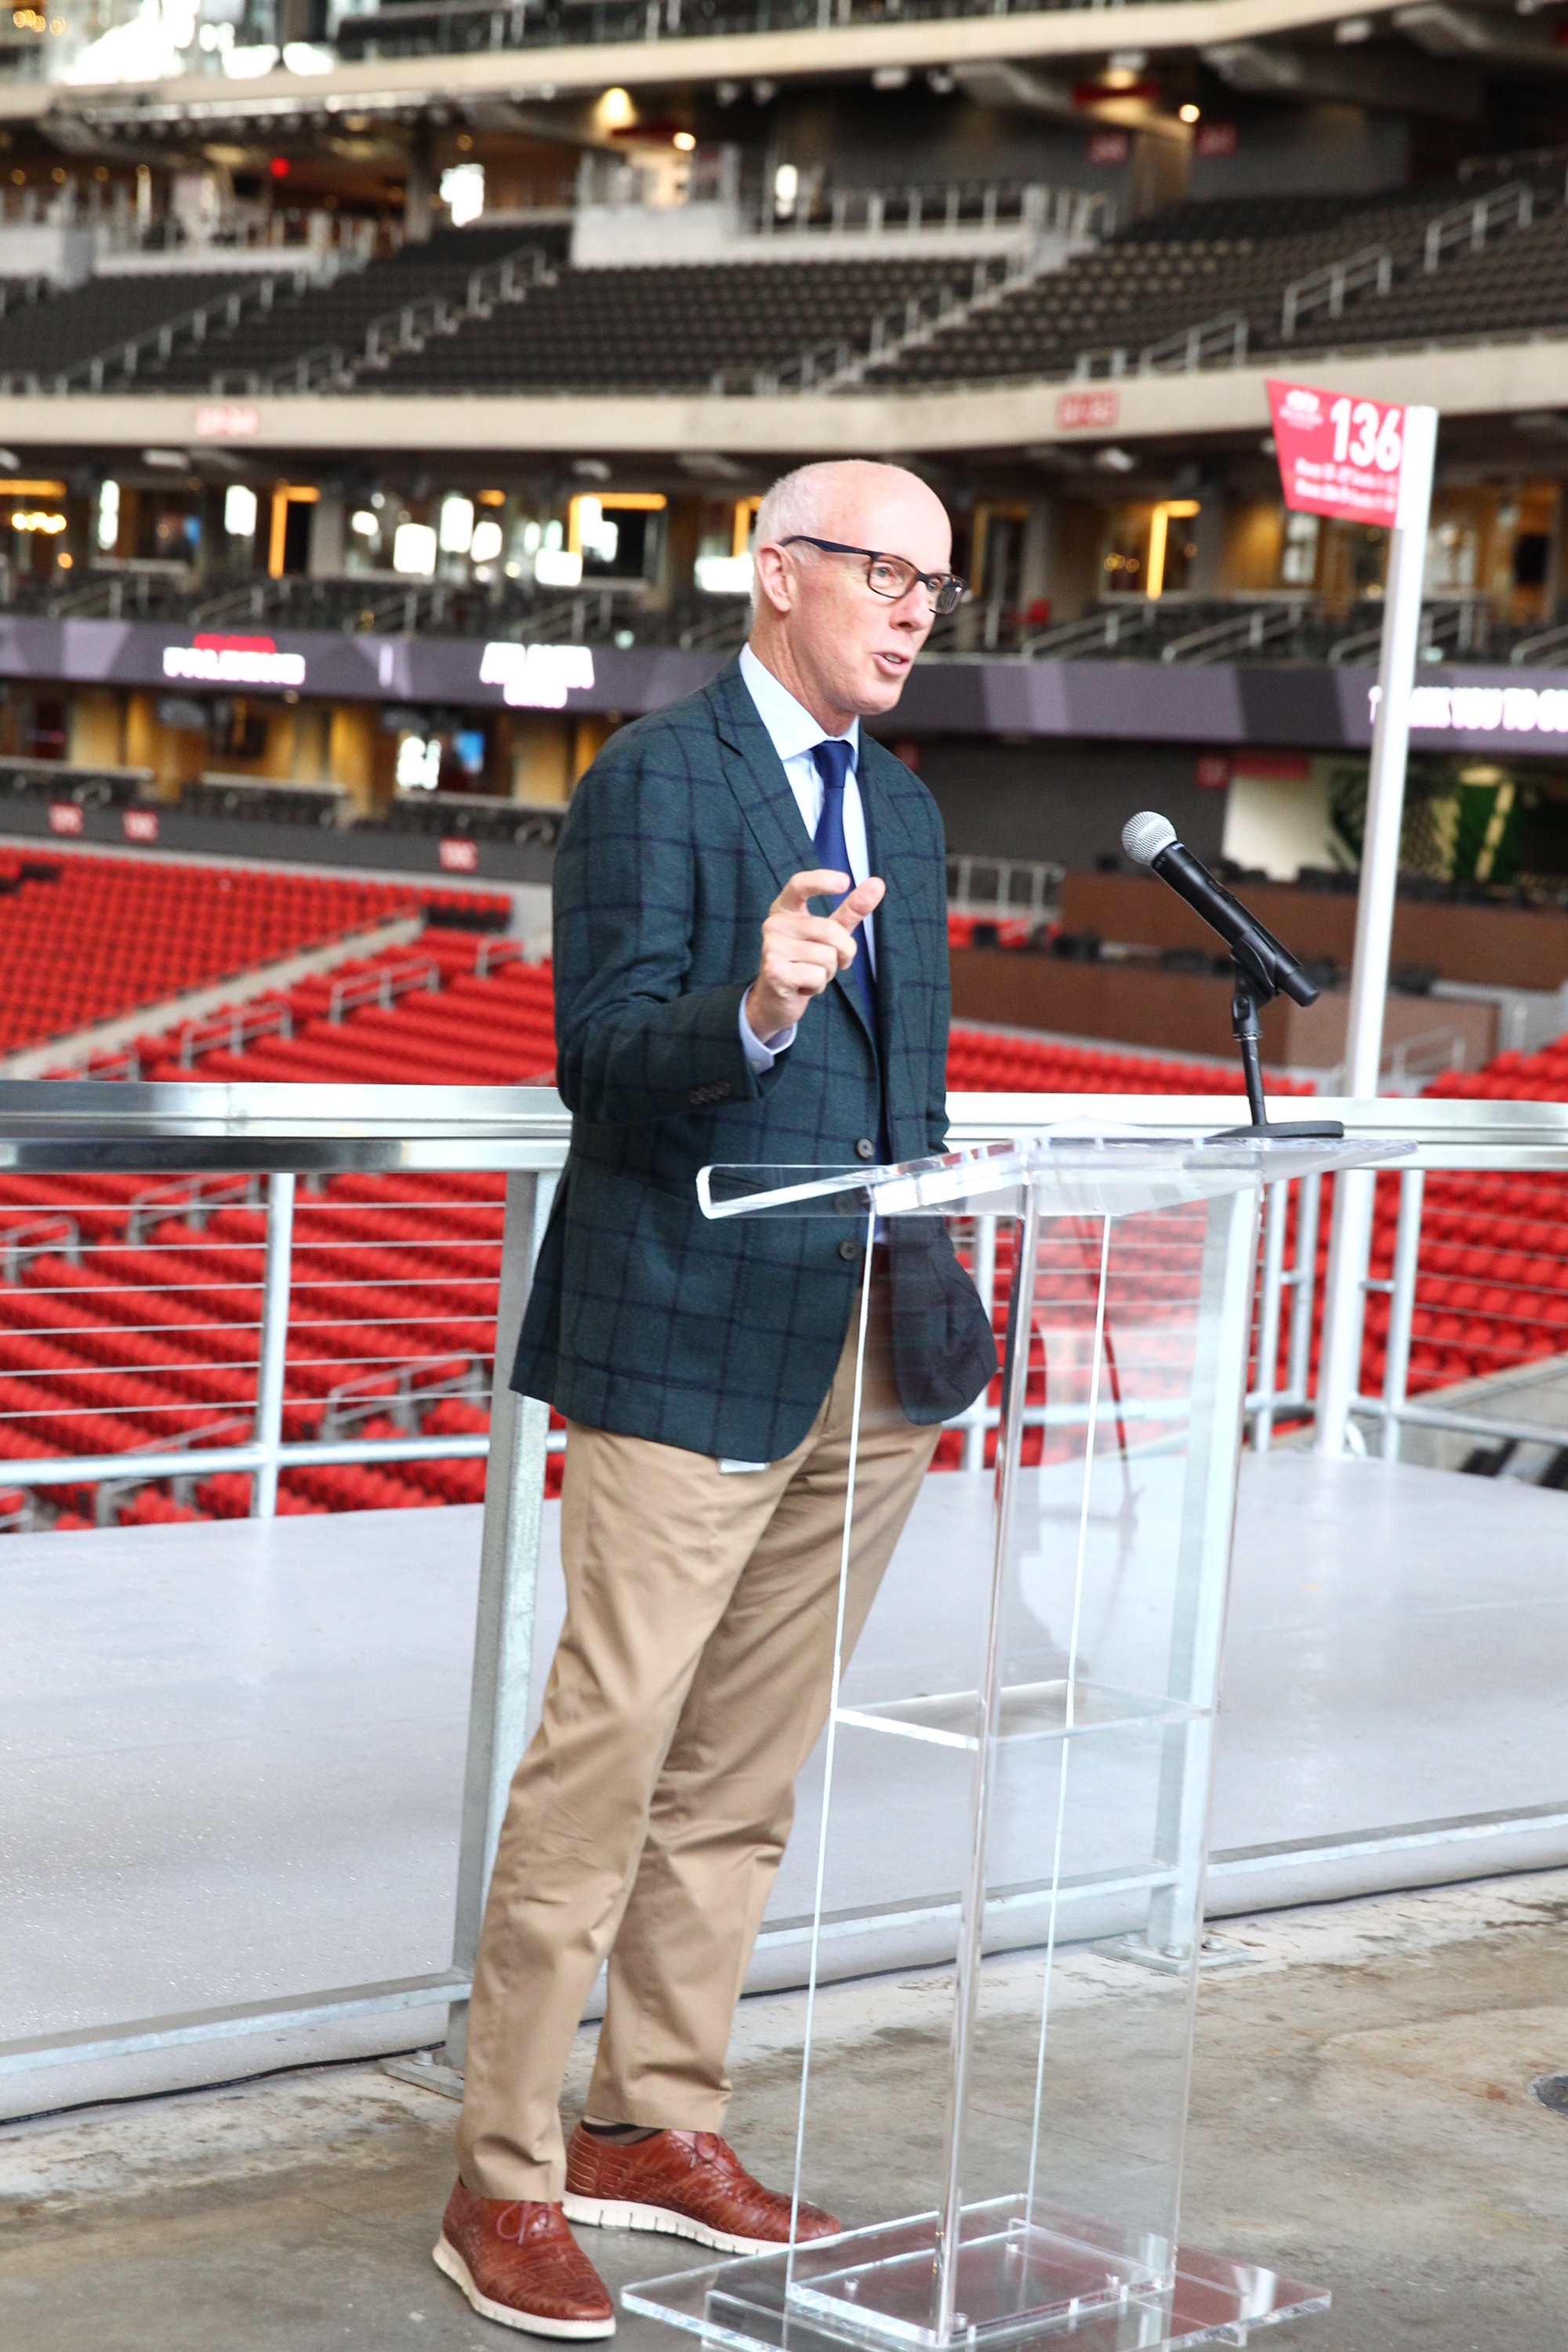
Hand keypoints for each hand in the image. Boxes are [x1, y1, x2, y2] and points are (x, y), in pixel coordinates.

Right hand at [745, 868, 884, 1040]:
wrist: (776, 999)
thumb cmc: (806, 961)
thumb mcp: (830, 933)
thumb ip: (851, 910)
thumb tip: (877, 883)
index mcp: (785, 909)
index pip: (799, 884)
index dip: (821, 880)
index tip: (846, 882)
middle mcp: (774, 924)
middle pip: (829, 930)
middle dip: (845, 950)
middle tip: (836, 962)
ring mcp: (771, 947)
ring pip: (826, 956)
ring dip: (829, 972)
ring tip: (811, 973)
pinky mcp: (774, 971)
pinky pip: (818, 976)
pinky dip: (818, 986)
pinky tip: (803, 986)